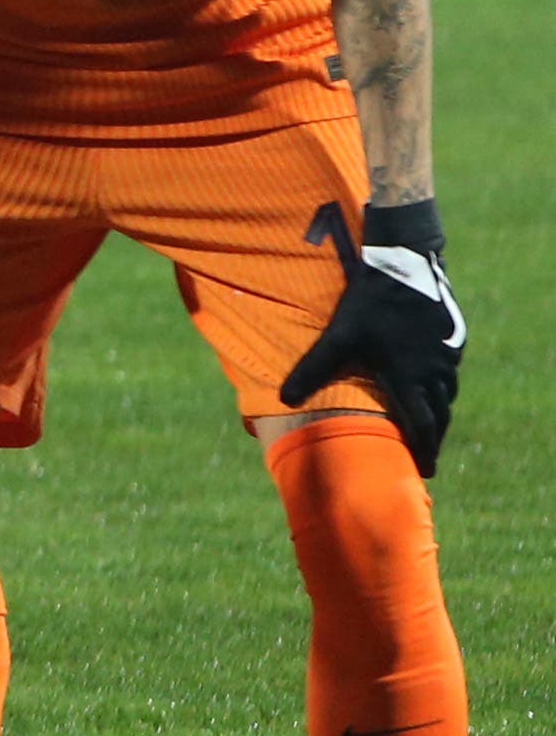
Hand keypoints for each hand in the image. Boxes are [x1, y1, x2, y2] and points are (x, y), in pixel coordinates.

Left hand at [284, 207, 463, 475]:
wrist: (405, 265)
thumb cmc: (369, 306)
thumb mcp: (337, 339)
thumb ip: (312, 370)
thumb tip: (282, 400)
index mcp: (410, 379)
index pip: (421, 426)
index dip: (423, 450)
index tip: (423, 470)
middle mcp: (435, 373)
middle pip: (439, 415)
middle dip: (432, 437)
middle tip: (428, 458)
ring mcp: (448, 356)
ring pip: (447, 394)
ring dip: (439, 413)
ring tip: (428, 426)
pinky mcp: (453, 338)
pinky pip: (450, 372)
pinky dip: (442, 387)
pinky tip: (432, 385)